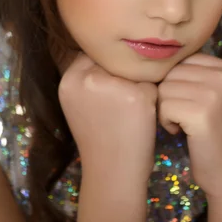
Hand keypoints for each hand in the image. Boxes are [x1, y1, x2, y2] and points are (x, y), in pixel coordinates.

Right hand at [58, 53, 157, 184]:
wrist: (111, 173)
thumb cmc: (98, 136)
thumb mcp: (78, 102)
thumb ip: (88, 75)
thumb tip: (110, 48)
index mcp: (69, 79)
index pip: (93, 54)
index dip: (106, 68)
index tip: (110, 88)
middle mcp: (87, 78)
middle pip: (115, 59)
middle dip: (122, 75)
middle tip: (120, 103)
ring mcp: (113, 85)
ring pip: (134, 68)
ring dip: (138, 83)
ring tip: (130, 110)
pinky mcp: (137, 96)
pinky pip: (152, 83)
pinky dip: (152, 98)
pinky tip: (142, 116)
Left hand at [158, 53, 221, 197]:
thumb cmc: (214, 132)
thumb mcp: (212, 93)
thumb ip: (193, 73)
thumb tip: (156, 57)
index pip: (181, 60)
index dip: (176, 82)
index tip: (189, 102)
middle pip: (171, 72)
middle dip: (169, 95)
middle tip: (184, 115)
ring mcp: (213, 93)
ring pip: (164, 88)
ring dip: (166, 109)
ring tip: (184, 123)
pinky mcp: (201, 112)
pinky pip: (164, 106)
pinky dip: (166, 121)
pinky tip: (181, 132)